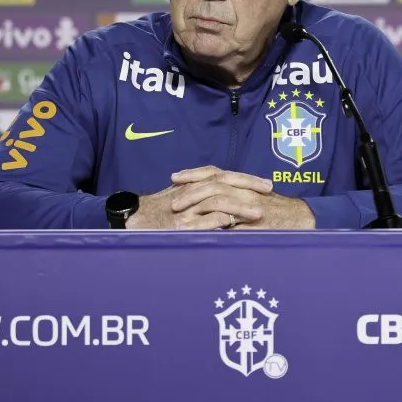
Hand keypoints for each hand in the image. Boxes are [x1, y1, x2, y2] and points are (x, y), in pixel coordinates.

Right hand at [123, 176, 273, 229]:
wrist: (132, 219)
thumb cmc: (159, 210)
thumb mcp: (181, 195)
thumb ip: (202, 193)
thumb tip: (227, 196)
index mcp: (194, 183)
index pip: (223, 175)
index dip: (245, 178)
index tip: (265, 184)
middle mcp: (191, 192)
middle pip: (224, 183)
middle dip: (248, 187)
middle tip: (268, 192)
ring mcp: (186, 209)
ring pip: (217, 202)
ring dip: (240, 208)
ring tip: (258, 214)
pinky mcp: (180, 226)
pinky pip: (203, 222)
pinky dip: (220, 222)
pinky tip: (235, 226)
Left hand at [169, 166, 316, 229]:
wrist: (302, 218)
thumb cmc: (276, 210)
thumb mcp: (253, 197)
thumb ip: (233, 196)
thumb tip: (208, 200)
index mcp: (242, 183)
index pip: (214, 172)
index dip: (193, 174)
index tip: (174, 178)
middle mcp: (245, 190)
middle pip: (212, 184)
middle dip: (189, 192)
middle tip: (172, 203)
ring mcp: (250, 206)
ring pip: (218, 201)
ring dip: (197, 209)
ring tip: (180, 220)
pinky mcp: (254, 224)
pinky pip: (231, 225)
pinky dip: (214, 227)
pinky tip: (199, 235)